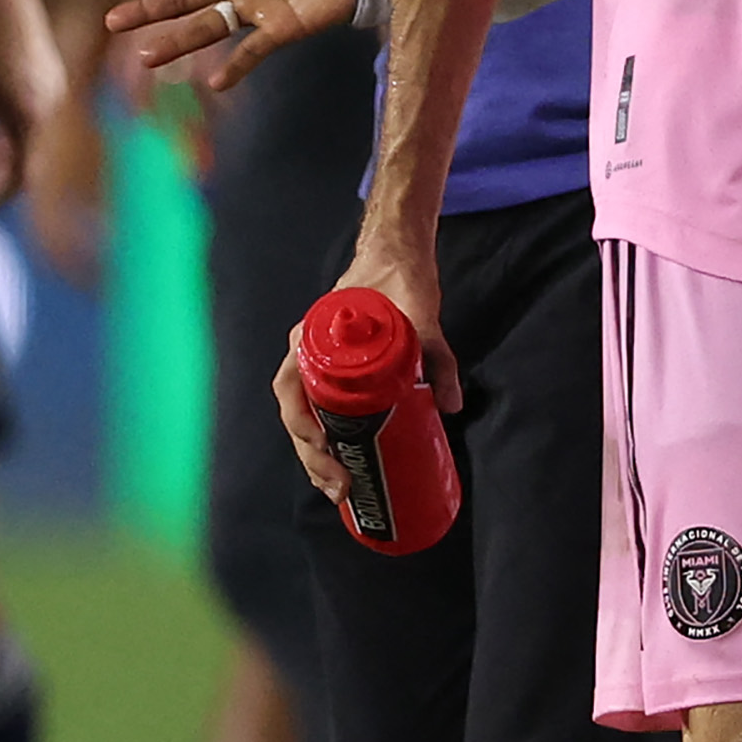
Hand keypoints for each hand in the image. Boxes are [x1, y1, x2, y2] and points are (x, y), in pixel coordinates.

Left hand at [0, 0, 62, 207]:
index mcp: (31, 116)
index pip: (22, 171)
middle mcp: (50, 105)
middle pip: (30, 156)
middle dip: (0, 177)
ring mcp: (52, 87)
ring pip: (31, 135)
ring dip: (3, 154)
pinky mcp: (46, 72)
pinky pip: (33, 115)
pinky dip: (11, 132)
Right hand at [277, 237, 455, 500]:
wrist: (398, 253)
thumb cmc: (398, 281)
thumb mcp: (422, 318)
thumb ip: (438, 358)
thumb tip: (450, 406)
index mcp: (313, 340)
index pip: (291, 389)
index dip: (302, 426)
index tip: (325, 450)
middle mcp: (309, 355)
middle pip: (297, 414)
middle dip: (313, 457)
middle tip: (339, 488)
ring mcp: (322, 364)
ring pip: (309, 416)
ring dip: (319, 454)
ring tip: (339, 487)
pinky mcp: (342, 371)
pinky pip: (326, 408)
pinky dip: (332, 436)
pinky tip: (347, 462)